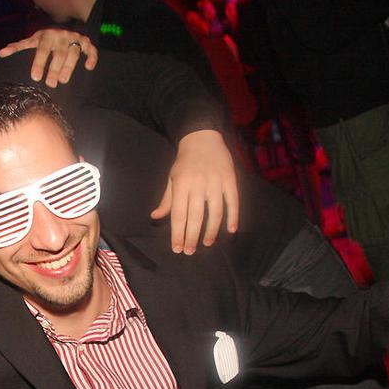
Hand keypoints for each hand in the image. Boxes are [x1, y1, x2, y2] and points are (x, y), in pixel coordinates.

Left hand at [0, 28, 97, 87]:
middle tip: (50, 84)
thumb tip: (1, 53)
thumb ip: (18, 47)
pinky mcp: (85, 42)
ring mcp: (74, 39)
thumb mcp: (31, 41)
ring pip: (73, 53)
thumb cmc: (43, 40)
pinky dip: (91, 57)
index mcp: (45, 35)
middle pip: (58, 54)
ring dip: (69, 67)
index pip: (42, 50)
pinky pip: (91, 49)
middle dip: (54, 69)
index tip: (35, 78)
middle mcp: (61, 36)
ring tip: (63, 81)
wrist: (60, 30)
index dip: (39, 63)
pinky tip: (88, 68)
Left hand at [151, 130, 239, 253]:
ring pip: (215, 212)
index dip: (177, 233)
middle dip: (192, 237)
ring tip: (207, 244)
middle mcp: (198, 184)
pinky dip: (233, 217)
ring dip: (212, 231)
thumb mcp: (172, 178)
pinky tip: (231, 231)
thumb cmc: (185, 162)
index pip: (178, 215)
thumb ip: (166, 200)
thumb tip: (155, 217)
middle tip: (189, 251)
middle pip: (196, 217)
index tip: (177, 248)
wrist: (202, 137)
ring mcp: (216, 182)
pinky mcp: (230, 180)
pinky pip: (233, 202)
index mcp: (182, 185)